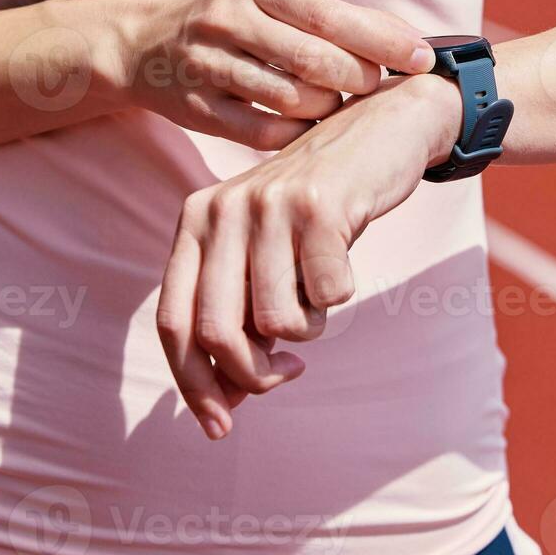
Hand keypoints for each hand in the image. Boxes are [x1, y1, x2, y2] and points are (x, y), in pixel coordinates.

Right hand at [103, 0, 436, 148]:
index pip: (334, 16)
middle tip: (371, 85)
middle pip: (319, 62)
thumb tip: (407, 39)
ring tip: (335, 101)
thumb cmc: (232, 16)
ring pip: (294, 101)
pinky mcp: (197, 107)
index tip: (423, 58)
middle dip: (360, 80)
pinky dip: (297, 133)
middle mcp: (228, 17)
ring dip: (329, 108)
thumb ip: (335, 16)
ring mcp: (208, 64)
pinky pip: (264, 133)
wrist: (143, 42)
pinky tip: (307, 124)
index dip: (385, 42)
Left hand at [156, 73, 461, 439]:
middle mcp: (223, 209)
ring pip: (277, 322)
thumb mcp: (263, 246)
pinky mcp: (319, 206)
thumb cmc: (320, 206)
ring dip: (308, 328)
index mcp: (197, 220)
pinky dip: (341, 295)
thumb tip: (224, 400)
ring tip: (319, 293)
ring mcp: (270, 206)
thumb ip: (238, 308)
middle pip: (217, 332)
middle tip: (288, 374)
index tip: (220, 426)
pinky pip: (329, 295)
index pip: (173, 320)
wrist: (383, 128)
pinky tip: (344, 259)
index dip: (191, 384)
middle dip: (254, 374)